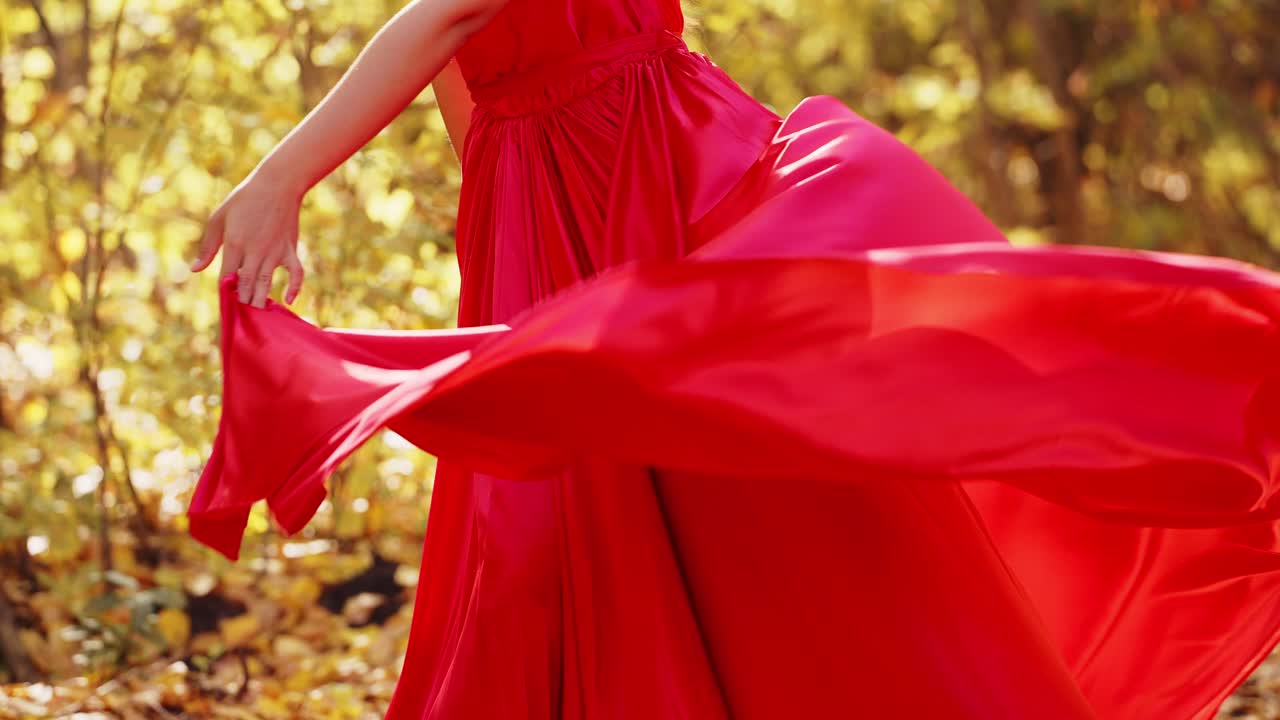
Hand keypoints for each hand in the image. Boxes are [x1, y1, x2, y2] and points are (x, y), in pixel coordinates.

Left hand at [190, 171, 305, 307]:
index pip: (226, 277)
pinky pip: (296, 273)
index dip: (224, 292)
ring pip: (267, 283)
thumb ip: (208, 247)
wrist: (277, 184)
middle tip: (240, 316)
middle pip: (247, 285)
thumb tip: (195, 270)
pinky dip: (295, 288)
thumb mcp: (219, 218)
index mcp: (234, 243)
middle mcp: (254, 251)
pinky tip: (289, 300)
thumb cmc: (244, 200)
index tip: (223, 303)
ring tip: (257, 314)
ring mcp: (274, 252)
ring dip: (261, 300)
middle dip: (242, 302)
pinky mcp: (290, 249)